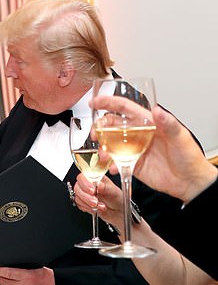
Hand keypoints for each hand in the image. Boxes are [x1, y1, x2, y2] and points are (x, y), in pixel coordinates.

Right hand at [74, 174, 123, 229]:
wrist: (118, 211)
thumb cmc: (117, 198)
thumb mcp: (114, 192)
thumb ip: (106, 188)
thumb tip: (98, 184)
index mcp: (95, 178)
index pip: (83, 177)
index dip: (85, 184)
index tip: (92, 191)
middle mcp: (88, 184)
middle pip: (78, 187)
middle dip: (86, 196)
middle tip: (95, 202)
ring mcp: (85, 194)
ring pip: (78, 197)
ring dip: (87, 203)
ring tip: (99, 206)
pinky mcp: (83, 202)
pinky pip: (79, 205)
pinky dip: (87, 208)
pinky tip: (96, 209)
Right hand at [92, 96, 216, 201]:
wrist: (189, 182)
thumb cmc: (189, 157)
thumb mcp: (180, 137)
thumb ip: (168, 123)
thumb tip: (157, 110)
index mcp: (148, 123)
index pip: (125, 108)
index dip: (108, 103)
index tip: (95, 102)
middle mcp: (138, 134)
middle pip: (112, 126)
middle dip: (99, 127)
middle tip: (95, 134)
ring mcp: (133, 149)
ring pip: (110, 144)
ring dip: (102, 148)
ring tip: (104, 155)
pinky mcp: (131, 164)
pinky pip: (115, 162)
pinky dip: (111, 165)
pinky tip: (114, 168)